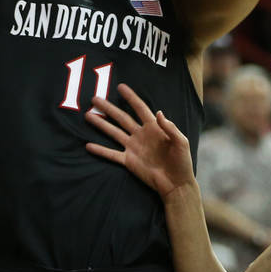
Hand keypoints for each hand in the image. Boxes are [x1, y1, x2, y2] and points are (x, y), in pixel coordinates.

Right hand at [86, 83, 195, 197]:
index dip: (131, 97)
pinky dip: (100, 150)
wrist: (176, 184)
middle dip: (109, 108)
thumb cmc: (182, 162)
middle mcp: (141, 135)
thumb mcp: (181, 142)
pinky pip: (112, 154)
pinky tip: (88, 146)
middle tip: (95, 99)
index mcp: (154, 128)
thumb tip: (159, 112)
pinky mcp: (129, 161)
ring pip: (114, 133)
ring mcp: (133, 148)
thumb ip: (170, 128)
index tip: (121, 87)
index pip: (140, 108)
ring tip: (88, 116)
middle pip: (122, 118)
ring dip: (101, 124)